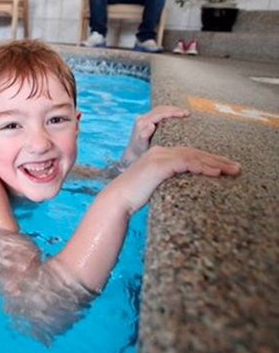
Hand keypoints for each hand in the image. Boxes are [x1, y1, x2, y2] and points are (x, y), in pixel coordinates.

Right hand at [116, 145, 240, 214]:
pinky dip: (202, 167)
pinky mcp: (158, 165)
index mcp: (158, 155)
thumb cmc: (133, 198)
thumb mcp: (154, 187)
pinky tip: (215, 173)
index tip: (225, 167)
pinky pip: (185, 162)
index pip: (188, 153)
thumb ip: (168, 181)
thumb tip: (186, 187)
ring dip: (215, 163)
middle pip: (194, 152)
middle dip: (217, 159)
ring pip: (192, 156)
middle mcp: (159, 152)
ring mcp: (158, 157)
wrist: (116, 200)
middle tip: (236, 167)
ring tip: (232, 170)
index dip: (208, 159)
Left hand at [121, 106, 189, 164]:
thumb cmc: (139, 152)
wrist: (132, 155)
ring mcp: (144, 118)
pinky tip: (178, 116)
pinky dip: (169, 112)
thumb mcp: (142, 145)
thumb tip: (150, 125)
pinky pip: (159, 113)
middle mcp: (142, 118)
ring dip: (172, 110)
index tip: (184, 114)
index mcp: (142, 122)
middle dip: (174, 109)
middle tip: (187, 113)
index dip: (172, 112)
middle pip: (160, 109)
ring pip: (160, 110)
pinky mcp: (147, 121)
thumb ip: (144, 135)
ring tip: (185, 113)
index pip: (159, 113)